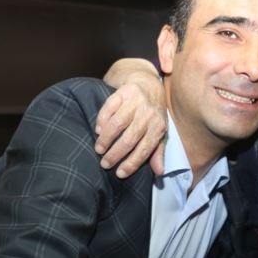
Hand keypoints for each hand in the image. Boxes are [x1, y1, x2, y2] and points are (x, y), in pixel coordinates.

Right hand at [95, 60, 166, 176]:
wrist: (148, 83)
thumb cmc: (153, 113)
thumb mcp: (159, 132)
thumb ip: (157, 151)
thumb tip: (159, 171)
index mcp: (158, 127)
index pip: (144, 150)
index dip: (131, 163)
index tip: (119, 173)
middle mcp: (148, 114)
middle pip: (129, 139)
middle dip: (115, 154)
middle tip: (105, 164)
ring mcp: (136, 102)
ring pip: (118, 124)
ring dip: (106, 139)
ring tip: (99, 149)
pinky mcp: (123, 92)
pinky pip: (109, 108)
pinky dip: (102, 120)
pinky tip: (98, 130)